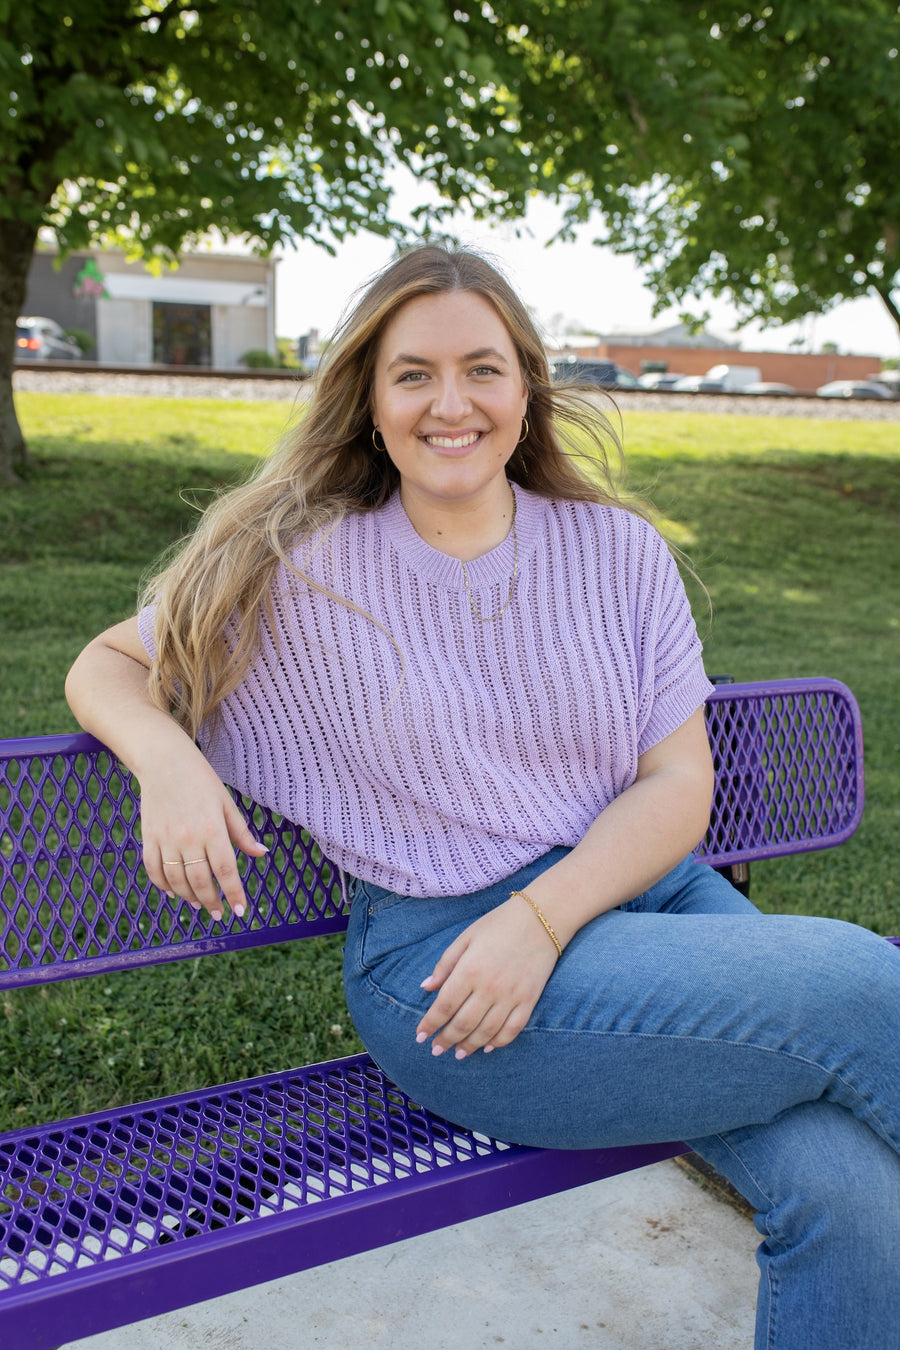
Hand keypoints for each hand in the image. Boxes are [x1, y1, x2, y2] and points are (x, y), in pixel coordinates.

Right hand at [138, 749, 267, 921]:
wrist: (164, 761)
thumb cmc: (200, 780)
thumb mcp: (226, 803)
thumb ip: (242, 832)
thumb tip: (261, 854)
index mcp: (213, 829)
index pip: (226, 870)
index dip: (234, 893)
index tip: (240, 910)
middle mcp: (189, 838)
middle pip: (200, 881)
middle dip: (212, 902)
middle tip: (218, 914)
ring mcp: (166, 839)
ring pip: (176, 880)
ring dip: (189, 897)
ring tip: (199, 904)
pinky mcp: (149, 837)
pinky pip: (153, 869)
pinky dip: (162, 885)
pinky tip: (173, 892)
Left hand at [415, 896, 559, 1058]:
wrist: (542, 918)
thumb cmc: (499, 924)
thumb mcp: (466, 937)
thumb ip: (445, 964)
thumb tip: (426, 988)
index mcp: (469, 969)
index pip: (444, 1006)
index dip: (430, 1024)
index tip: (420, 1036)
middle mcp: (489, 987)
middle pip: (463, 1024)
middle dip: (446, 1040)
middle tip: (436, 1050)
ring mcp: (511, 996)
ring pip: (486, 1032)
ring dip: (469, 1046)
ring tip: (458, 1053)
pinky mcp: (529, 1000)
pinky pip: (512, 1030)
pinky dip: (498, 1042)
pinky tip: (487, 1047)